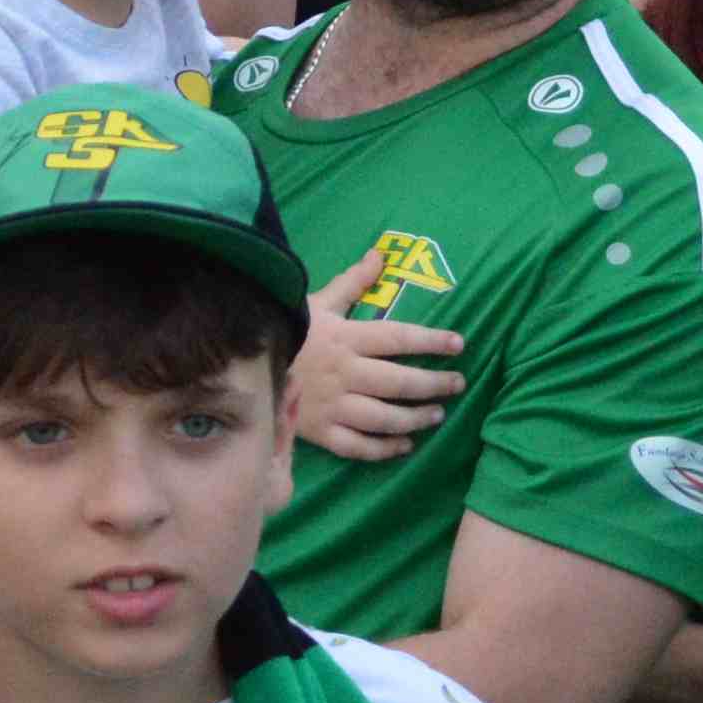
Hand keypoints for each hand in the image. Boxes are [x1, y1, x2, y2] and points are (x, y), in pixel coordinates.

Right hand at [290, 243, 464, 459]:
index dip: (432, 341)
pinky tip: (404, 444)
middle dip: (435, 384)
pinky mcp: (321, 431)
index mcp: (347, 338)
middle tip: (457, 383)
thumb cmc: (289, 331)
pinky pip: (359, 445)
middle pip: (400, 382)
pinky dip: (385, 448)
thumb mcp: (319, 302)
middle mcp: (345, 373)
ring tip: (436, 414)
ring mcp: (333, 405)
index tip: (458, 344)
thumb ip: (353, 282)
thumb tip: (380, 255)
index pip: (399, 338)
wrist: (243, 365)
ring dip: (416, 418)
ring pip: (385, 417)